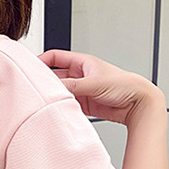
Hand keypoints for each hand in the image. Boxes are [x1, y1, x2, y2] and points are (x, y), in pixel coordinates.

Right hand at [38, 49, 163, 125]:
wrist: (138, 103)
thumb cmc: (125, 85)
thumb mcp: (95, 82)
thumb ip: (73, 85)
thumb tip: (54, 88)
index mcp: (82, 62)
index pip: (55, 57)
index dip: (41, 61)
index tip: (30, 70)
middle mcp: (80, 75)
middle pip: (55, 76)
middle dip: (46, 83)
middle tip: (36, 90)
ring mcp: (81, 90)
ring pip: (60, 92)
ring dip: (55, 97)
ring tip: (47, 102)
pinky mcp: (84, 104)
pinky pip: (68, 105)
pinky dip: (62, 108)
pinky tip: (58, 111)